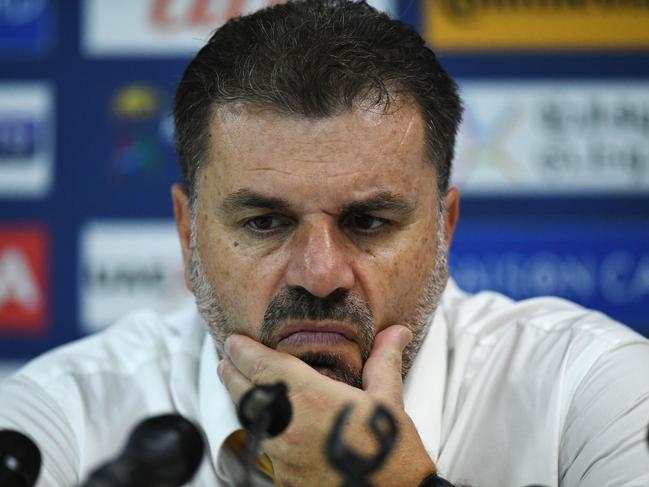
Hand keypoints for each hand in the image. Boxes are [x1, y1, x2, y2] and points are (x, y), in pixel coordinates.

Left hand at [218, 325, 436, 485]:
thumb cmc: (392, 453)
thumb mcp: (389, 401)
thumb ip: (383, 363)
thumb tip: (396, 333)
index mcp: (311, 398)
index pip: (263, 366)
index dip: (244, 351)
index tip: (235, 341)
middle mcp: (289, 426)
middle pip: (245, 393)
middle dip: (232, 374)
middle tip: (226, 360)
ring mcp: (283, 456)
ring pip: (251, 421)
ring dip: (245, 401)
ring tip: (244, 388)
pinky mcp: (285, 479)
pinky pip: (265, 449)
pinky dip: (262, 431)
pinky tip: (271, 426)